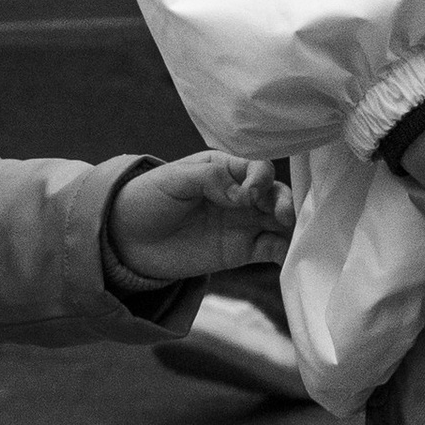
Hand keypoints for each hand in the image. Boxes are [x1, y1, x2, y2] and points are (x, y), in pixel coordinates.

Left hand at [105, 150, 292, 285]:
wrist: (127, 240)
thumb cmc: (146, 199)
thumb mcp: (173, 179)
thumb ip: (209, 177)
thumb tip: (242, 194)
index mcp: (225, 168)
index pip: (258, 168)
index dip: (260, 179)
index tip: (247, 196)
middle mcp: (240, 195)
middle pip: (275, 194)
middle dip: (284, 202)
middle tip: (284, 216)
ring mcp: (243, 223)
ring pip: (280, 222)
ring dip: (292, 228)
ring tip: (298, 238)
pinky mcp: (242, 251)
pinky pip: (272, 249)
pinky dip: (285, 251)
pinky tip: (291, 256)